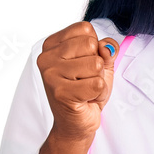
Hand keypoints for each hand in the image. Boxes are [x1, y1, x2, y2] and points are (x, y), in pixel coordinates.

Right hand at [36, 20, 119, 142]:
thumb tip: (106, 48)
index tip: (84, 66)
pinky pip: (97, 84)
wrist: (78, 123)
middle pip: (91, 45)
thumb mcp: (101, 64)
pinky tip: (86, 100)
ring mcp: (51, 75)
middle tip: (86, 81)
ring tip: (86, 91)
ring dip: (99, 81)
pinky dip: (99, 94)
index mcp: (52, 44)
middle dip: (98, 66)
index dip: (94, 49)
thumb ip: (107, 49)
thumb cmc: (87, 91)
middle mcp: (46, 57)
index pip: (85, 29)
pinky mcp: (61, 93)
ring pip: (96, 64)